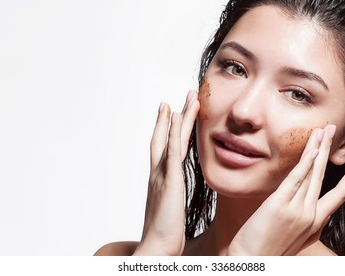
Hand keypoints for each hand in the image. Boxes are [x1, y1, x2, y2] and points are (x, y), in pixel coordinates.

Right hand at [133, 91, 199, 255]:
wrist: (157, 249)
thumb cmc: (165, 234)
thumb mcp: (170, 209)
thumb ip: (172, 196)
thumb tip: (175, 192)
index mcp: (161, 179)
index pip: (165, 148)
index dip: (169, 129)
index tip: (174, 112)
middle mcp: (159, 173)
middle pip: (167, 138)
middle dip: (176, 116)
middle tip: (185, 96)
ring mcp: (162, 176)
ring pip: (171, 140)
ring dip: (178, 117)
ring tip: (186, 98)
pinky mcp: (169, 182)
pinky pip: (172, 153)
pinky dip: (172, 134)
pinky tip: (175, 117)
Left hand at [227, 125, 344, 254]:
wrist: (253, 263)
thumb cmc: (268, 250)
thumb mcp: (294, 235)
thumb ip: (303, 217)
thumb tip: (310, 204)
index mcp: (315, 222)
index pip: (340, 193)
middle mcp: (310, 215)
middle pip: (323, 176)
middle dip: (329, 149)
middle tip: (333, 128)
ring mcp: (296, 211)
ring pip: (311, 174)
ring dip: (317, 148)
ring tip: (322, 129)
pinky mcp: (279, 207)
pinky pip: (295, 181)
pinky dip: (304, 164)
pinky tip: (312, 150)